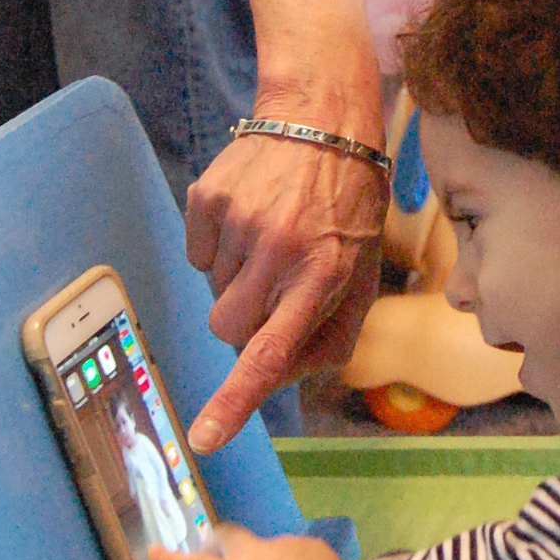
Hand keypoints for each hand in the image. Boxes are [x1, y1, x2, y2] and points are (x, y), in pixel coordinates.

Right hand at [184, 131, 385, 455]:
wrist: (325, 121)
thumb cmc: (349, 214)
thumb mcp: (364, 279)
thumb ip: (327, 341)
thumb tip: (273, 379)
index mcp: (322, 277)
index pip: (269, 354)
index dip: (234, 402)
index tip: (203, 438)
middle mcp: (278, 250)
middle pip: (227, 328)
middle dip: (245, 321)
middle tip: (276, 287)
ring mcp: (239, 221)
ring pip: (212, 291)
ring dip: (238, 280)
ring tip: (274, 239)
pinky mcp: (208, 197)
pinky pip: (196, 253)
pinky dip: (218, 247)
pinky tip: (252, 218)